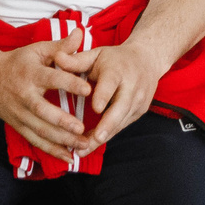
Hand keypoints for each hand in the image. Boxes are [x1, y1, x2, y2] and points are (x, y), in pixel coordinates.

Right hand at [0, 35, 90, 157]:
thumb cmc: (18, 61)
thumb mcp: (37, 49)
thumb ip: (61, 47)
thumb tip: (81, 33)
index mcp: (31, 73)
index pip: (52, 78)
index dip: (70, 84)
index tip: (88, 90)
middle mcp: (24, 95)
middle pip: (43, 111)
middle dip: (63, 122)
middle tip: (83, 129)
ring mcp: (19, 113)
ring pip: (40, 130)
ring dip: (61, 141)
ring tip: (83, 146)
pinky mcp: (17, 125)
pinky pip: (35, 141)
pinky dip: (51, 151)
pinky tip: (68, 158)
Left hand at [62, 39, 166, 155]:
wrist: (147, 59)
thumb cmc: (115, 59)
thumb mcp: (96, 55)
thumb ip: (76, 60)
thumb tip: (57, 58)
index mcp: (118, 70)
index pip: (111, 84)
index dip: (104, 96)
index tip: (96, 109)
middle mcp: (132, 86)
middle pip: (120, 108)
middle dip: (107, 125)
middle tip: (92, 140)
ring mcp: (139, 100)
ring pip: (121, 121)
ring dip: (103, 136)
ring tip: (82, 149)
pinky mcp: (140, 111)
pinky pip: (122, 125)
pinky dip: (108, 135)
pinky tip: (91, 144)